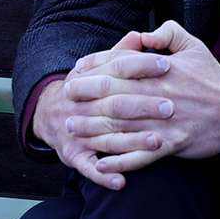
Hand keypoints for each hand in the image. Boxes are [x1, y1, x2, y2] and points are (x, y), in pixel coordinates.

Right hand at [32, 31, 173, 189]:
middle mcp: (81, 106)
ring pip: (106, 138)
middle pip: (114, 105)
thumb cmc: (84, 90)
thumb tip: (139, 36)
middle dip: (143, 106)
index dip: (141, 65)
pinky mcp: (74, 156)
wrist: (48, 114)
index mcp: (88, 80)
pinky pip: (90, 168)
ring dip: (132, 142)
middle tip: (171, 107)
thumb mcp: (95, 69)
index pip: (116, 68)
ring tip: (159, 142)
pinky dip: (105, 176)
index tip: (167, 65)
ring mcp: (76, 132)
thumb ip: (119, 55)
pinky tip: (122, 182)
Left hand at [77, 20, 219, 174]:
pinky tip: (101, 164)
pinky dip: (120, 161)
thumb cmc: (213, 78)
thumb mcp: (194, 46)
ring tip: (73, 129)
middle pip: (114, 95)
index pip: (119, 66)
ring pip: (122, 126)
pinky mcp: (172, 145)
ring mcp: (165, 122)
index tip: (76, 71)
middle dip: (86, 97)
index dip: (94, 69)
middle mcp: (159, 95)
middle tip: (65, 100)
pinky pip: (141, 155)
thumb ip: (168, 33)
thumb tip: (143, 34)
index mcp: (161, 70)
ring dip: (94, 129)